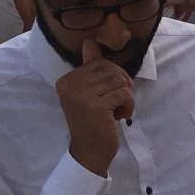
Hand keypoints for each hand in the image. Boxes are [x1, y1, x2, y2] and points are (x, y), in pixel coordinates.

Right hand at [57, 40, 134, 175]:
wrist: (89, 152)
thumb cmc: (92, 122)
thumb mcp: (90, 93)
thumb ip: (91, 68)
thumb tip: (90, 41)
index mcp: (66, 81)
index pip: (99, 63)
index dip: (113, 77)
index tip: (109, 95)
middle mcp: (70, 86)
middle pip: (111, 70)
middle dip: (121, 85)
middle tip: (118, 102)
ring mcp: (81, 96)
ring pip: (120, 81)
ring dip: (125, 97)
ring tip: (118, 110)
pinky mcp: (96, 107)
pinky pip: (124, 93)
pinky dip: (129, 105)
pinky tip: (122, 116)